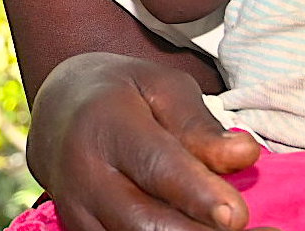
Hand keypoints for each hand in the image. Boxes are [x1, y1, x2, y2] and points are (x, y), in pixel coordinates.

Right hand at [28, 53, 264, 230]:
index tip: (239, 216)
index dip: (197, 194)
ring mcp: (79, 211)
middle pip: (146, 224)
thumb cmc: (123, 94)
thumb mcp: (162, 88)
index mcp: (106, 125)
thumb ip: (200, 125)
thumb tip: (244, 154)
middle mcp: (85, 175)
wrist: (59, 110)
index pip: (155, 167)